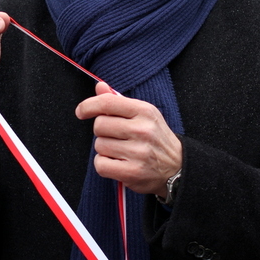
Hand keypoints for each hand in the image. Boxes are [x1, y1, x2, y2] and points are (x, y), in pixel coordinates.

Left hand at [76, 82, 182, 196]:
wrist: (178, 167)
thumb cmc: (155, 138)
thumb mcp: (143, 114)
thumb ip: (118, 101)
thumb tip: (100, 86)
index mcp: (144, 111)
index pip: (107, 103)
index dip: (88, 106)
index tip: (81, 111)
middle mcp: (142, 130)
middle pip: (99, 125)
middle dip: (102, 132)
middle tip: (117, 137)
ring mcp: (139, 152)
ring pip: (99, 145)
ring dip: (105, 149)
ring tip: (122, 151)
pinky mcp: (133, 172)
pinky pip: (101, 164)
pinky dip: (104, 165)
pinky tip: (118, 163)